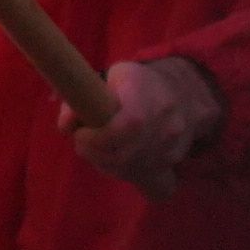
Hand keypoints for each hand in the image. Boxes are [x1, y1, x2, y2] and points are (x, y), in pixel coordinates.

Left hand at [69, 57, 223, 199]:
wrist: (184, 92)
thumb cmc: (138, 83)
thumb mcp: (109, 77)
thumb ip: (82, 96)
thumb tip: (65, 127)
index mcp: (146, 95)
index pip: (128, 125)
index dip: (99, 138)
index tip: (80, 133)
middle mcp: (165, 122)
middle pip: (125, 155)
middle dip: (95, 154)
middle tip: (82, 142)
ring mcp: (172, 144)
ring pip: (131, 169)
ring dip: (105, 164)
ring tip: (96, 148)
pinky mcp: (174, 159)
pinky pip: (143, 173)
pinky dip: (122, 169)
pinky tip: (114, 156)